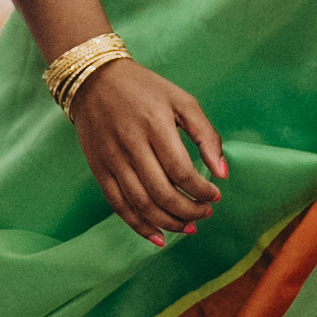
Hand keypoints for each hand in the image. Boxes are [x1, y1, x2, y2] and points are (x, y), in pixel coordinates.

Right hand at [72, 56, 227, 245]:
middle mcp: (131, 144)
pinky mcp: (98, 169)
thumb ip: (206, 134)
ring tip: (188, 227)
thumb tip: (223, 173)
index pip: (181, 171)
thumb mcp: (182, 101)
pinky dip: (139, 226)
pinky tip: (158, 236)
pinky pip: (118, 205)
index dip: (201, 190)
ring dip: (168, 223)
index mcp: (155, 124)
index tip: (215, 196)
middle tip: (205, 214)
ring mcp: (111, 159)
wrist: (94, 80)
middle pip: (161, 192)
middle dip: (188, 211)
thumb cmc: (145, 89)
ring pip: (141, 204)